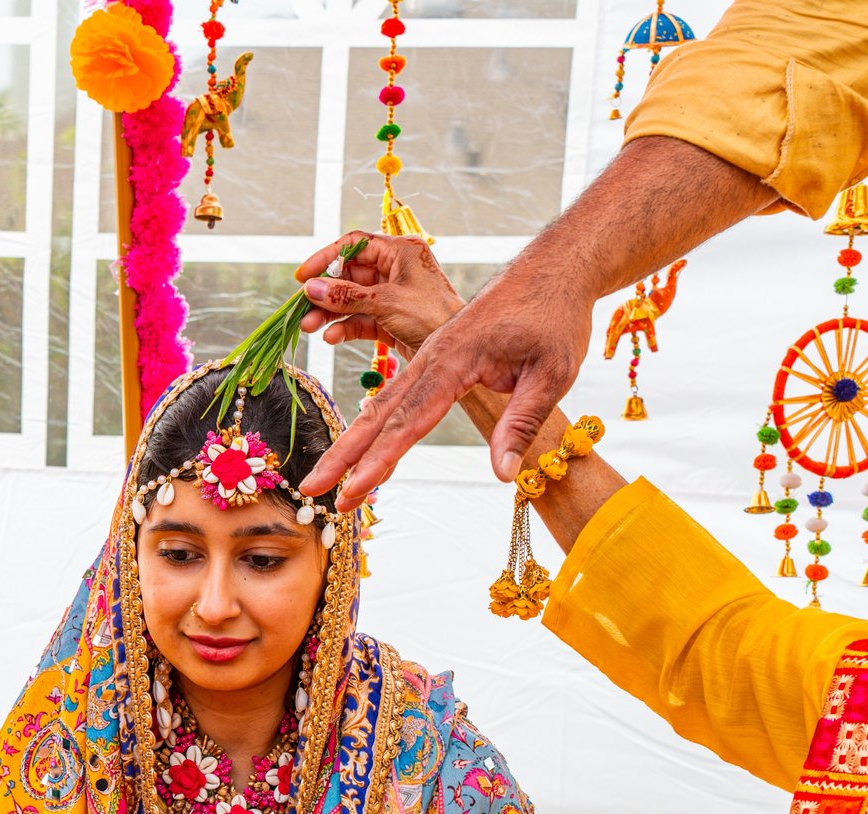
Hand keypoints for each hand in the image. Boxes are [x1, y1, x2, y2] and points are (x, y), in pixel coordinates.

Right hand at [292, 231, 467, 361]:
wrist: (457, 353)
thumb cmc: (431, 316)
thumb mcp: (385, 302)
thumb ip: (346, 296)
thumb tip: (310, 288)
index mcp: (399, 252)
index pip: (354, 245)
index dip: (326, 258)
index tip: (302, 277)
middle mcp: (394, 270)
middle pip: (348, 275)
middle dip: (325, 293)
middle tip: (303, 308)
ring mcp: (391, 295)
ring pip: (351, 300)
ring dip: (329, 313)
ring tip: (309, 327)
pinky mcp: (389, 319)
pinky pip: (359, 319)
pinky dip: (344, 328)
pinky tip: (331, 337)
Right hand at [297, 243, 590, 503]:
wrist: (553, 268)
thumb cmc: (556, 316)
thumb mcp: (552, 372)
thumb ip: (522, 423)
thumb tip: (501, 475)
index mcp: (455, 360)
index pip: (410, 420)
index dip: (379, 460)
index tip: (353, 490)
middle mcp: (433, 358)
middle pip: (379, 414)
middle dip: (344, 455)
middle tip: (311, 490)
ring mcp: (431, 357)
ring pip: (382, 405)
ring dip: (352, 443)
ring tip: (326, 479)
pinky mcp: (437, 358)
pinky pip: (398, 395)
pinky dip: (376, 424)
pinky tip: (362, 446)